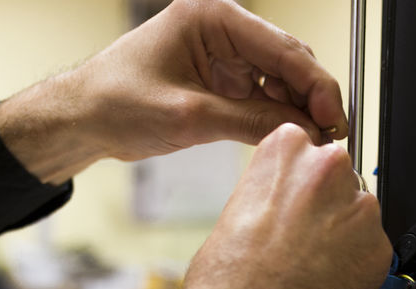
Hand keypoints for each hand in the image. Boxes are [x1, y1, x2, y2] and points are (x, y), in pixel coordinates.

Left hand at [0, 0, 347, 183]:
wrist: (82, 120)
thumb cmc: (115, 102)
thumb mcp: (188, 116)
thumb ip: (249, 123)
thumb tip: (302, 133)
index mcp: (212, 18)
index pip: (282, 47)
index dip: (315, 85)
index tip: (332, 118)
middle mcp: (222, 31)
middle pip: (289, 61)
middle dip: (312, 98)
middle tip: (332, 136)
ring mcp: (223, 57)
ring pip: (281, 81)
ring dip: (298, 111)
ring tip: (315, 143)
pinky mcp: (220, 83)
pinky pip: (262, 99)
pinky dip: (278, 119)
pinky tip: (291, 140)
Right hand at [159, 124, 391, 288]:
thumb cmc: (229, 279)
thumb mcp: (238, 210)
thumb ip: (273, 193)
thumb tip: (287, 204)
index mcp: (287, 150)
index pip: (309, 149)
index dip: (302, 184)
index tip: (295, 204)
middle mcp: (328, 169)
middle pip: (340, 179)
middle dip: (327, 207)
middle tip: (303, 240)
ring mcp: (358, 208)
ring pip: (359, 216)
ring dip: (344, 238)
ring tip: (314, 268)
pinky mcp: (379, 248)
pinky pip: (373, 252)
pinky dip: (358, 268)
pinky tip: (329, 284)